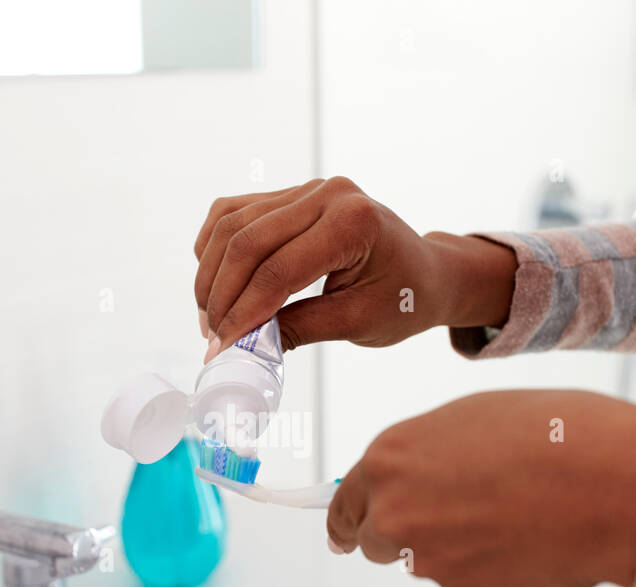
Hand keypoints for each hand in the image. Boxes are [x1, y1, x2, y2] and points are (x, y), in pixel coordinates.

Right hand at [193, 176, 515, 359]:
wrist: (426, 273)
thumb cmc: (404, 300)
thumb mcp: (357, 323)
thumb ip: (299, 329)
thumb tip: (242, 344)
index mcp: (353, 223)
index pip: (279, 270)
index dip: (243, 313)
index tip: (222, 348)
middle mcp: (327, 194)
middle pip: (247, 242)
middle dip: (221, 296)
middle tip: (212, 338)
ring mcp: (306, 189)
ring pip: (232, 225)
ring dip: (211, 274)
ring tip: (209, 318)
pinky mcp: (290, 195)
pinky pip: (235, 213)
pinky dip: (214, 246)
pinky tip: (212, 280)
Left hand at [326, 390, 635, 586]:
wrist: (614, 486)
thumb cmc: (558, 436)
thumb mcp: (474, 418)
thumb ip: (428, 453)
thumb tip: (416, 477)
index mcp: (389, 459)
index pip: (344, 504)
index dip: (352, 517)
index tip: (349, 531)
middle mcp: (395, 513)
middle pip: (376, 541)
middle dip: (404, 533)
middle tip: (455, 516)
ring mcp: (427, 560)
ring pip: (424, 563)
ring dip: (452, 549)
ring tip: (511, 516)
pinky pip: (465, 584)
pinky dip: (487, 570)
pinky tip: (528, 541)